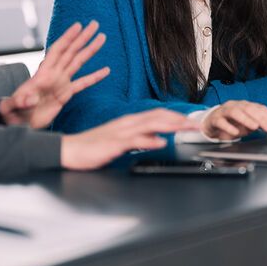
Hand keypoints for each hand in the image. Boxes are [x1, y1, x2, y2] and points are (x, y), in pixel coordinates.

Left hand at [0, 21, 110, 128]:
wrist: (18, 123)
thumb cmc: (12, 113)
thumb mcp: (11, 108)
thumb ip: (19, 102)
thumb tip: (30, 99)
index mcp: (42, 74)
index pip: (57, 51)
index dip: (67, 38)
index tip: (78, 26)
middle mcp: (53, 75)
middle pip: (71, 51)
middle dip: (83, 38)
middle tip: (95, 24)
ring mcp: (60, 83)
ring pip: (78, 62)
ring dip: (90, 50)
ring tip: (102, 38)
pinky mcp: (65, 94)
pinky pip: (83, 84)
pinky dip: (94, 77)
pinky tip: (106, 71)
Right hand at [60, 109, 197, 169]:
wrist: (69, 150)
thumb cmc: (93, 147)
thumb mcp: (121, 142)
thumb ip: (139, 139)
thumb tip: (157, 139)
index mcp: (129, 122)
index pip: (158, 115)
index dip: (176, 117)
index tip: (191, 122)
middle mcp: (127, 123)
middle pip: (158, 117)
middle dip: (180, 120)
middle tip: (197, 125)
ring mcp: (120, 132)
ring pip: (149, 124)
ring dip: (170, 125)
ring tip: (186, 128)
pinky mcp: (113, 144)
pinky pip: (133, 141)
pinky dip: (148, 140)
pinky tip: (159, 143)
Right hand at [202, 100, 266, 139]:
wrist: (212, 123)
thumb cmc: (232, 122)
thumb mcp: (249, 122)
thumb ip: (262, 119)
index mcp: (245, 105)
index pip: (259, 108)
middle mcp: (236, 106)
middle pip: (249, 108)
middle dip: (260, 118)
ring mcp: (224, 111)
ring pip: (235, 112)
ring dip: (246, 119)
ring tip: (254, 127)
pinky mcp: (215, 119)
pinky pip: (221, 121)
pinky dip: (228, 127)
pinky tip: (235, 132)